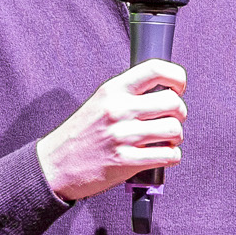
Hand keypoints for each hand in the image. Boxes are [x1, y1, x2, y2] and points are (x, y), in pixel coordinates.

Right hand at [35, 60, 186, 201]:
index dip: (177, 77)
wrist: (55, 165)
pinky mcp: (126, 161)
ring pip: (175, 130)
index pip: (155, 69)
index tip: (179, 88)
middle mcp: (118, 110)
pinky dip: (172, 156)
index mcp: (113, 90)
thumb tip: (166, 91)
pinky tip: (161, 154)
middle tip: (172, 119)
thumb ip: (129, 94)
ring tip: (165, 140)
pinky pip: (169, 155)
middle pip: (173, 102)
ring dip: (176, 137)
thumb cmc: (82, 134)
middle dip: (180, 113)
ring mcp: (123, 136)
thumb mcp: (100, 102)